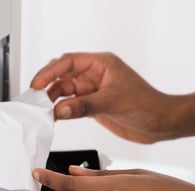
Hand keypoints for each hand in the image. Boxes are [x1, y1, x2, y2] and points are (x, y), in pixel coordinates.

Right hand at [31, 52, 194, 141]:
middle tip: (34, 99)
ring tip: (42, 111)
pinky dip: (61, 111)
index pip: (68, 62)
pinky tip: (53, 117)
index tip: (37, 84)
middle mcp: (95, 75)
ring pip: (65, 92)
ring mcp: (93, 91)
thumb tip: (60, 109)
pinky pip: (71, 105)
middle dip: (47, 86)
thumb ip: (84, 106)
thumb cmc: (147, 104)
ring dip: (53, 101)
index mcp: (101, 64)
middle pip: (62, 76)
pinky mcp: (92, 106)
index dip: (50, 72)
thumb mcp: (113, 102)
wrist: (161, 123)